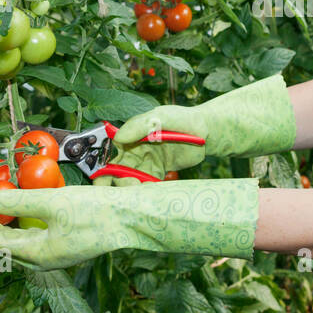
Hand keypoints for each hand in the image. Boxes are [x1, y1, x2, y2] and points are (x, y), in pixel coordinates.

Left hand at [0, 177, 259, 269]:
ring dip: (0, 227)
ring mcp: (56, 253)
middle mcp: (44, 258)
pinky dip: (20, 224)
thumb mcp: (54, 201)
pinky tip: (19, 213)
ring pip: (18, 242)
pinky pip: (33, 237)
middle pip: (4, 245)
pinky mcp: (67, 244)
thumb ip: (20, 198)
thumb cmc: (96, 212)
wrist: (133, 219)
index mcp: (38, 253)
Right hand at [92, 75, 296, 186]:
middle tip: (128, 188)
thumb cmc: (184, 119)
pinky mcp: (157, 174)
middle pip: (115, 170)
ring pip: (128, 180)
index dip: (105, 166)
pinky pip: (144, 186)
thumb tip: (118, 138)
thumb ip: (140, 126)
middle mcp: (134, 150)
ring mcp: (145, 163)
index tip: (108, 178)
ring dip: (130, 189)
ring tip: (141, 192)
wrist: (206, 133)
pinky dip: (143, 192)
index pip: (109, 152)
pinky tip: (149, 195)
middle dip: (116, 183)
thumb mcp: (162, 117)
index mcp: (131, 135)